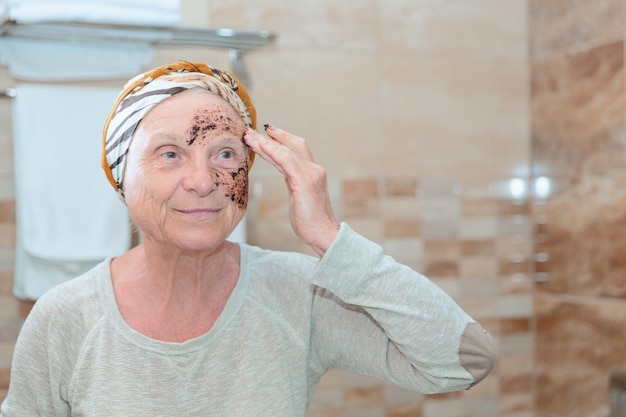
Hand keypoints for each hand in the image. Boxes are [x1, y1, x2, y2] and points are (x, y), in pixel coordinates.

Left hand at [244, 126, 339, 256]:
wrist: (323, 233)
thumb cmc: (310, 221)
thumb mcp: (299, 196)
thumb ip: (294, 183)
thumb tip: (285, 176)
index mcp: (312, 173)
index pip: (297, 149)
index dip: (282, 139)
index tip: (267, 132)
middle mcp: (313, 169)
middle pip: (293, 144)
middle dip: (273, 136)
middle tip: (251, 131)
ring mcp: (310, 174)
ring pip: (285, 151)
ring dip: (265, 142)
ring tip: (248, 136)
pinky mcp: (304, 181)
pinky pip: (285, 160)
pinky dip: (272, 151)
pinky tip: (260, 145)